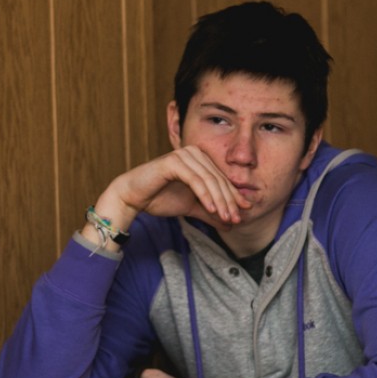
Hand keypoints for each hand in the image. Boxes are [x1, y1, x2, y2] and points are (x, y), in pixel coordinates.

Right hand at [90, 146, 251, 244]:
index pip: (222, 179)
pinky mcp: (173, 161)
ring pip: (209, 180)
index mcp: (200, 159)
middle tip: (237, 219)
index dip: (234, 197)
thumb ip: (211, 212)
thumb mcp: (192, 207)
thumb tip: (232, 224)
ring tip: (227, 218)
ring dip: (220, 201)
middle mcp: (194, 153)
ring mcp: (183, 155)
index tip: (244, 213)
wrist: (132, 197)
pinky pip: (195, 180)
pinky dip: (205, 195)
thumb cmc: (160, 198)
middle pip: (218, 180)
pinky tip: (212, 210)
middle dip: (229, 201)